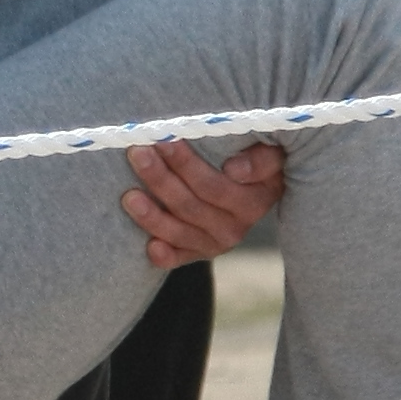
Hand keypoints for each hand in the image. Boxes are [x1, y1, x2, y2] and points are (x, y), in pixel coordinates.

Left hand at [118, 133, 283, 268]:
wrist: (255, 187)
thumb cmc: (258, 157)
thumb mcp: (272, 153)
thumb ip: (262, 159)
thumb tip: (234, 170)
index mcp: (254, 201)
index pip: (213, 185)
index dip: (186, 164)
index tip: (164, 141)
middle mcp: (236, 226)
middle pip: (189, 205)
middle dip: (160, 178)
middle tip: (137, 153)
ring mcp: (216, 242)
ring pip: (179, 230)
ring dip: (151, 215)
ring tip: (128, 195)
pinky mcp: (199, 252)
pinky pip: (179, 258)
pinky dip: (165, 255)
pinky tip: (150, 247)